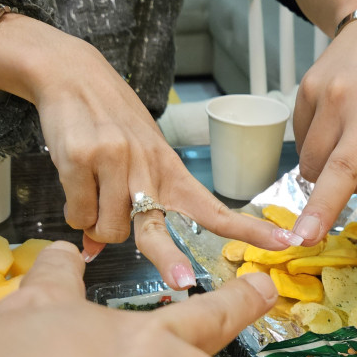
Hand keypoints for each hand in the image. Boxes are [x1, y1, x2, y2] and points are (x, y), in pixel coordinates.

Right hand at [0, 18, 300, 290]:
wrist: (72, 74)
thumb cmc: (109, 122)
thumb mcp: (138, 158)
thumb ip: (129, 206)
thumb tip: (97, 250)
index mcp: (171, 171)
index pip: (214, 208)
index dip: (249, 229)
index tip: (283, 242)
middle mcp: (147, 167)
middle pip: (155, 231)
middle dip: (170, 260)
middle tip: (184, 282)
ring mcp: (115, 162)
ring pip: (106, 230)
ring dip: (96, 227)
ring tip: (91, 194)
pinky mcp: (81, 158)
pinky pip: (78, 214)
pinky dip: (74, 213)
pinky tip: (74, 185)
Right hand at [289, 15, 356, 251]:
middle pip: (341, 170)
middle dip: (322, 209)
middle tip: (304, 239)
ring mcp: (332, 99)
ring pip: (314, 165)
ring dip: (329, 174)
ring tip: (354, 147)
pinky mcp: (306, 92)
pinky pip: (303, 143)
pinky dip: (318, 148)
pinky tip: (337, 125)